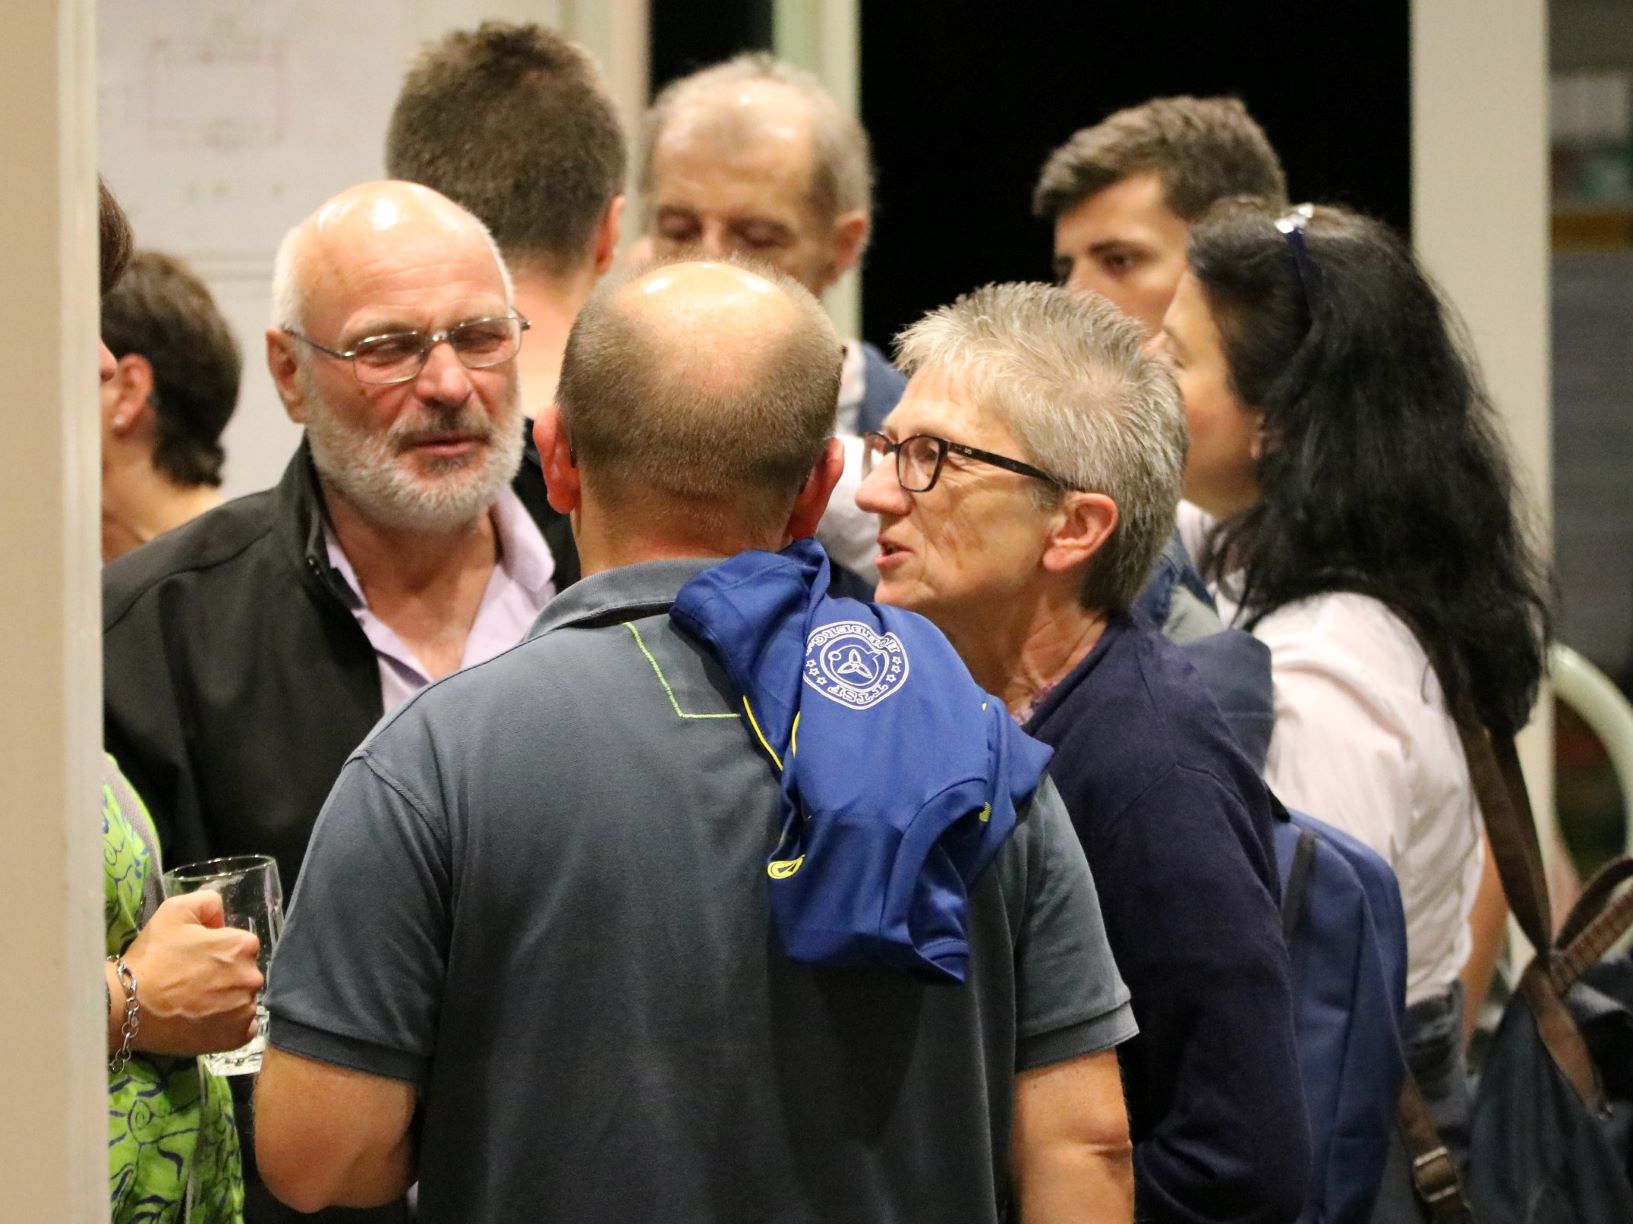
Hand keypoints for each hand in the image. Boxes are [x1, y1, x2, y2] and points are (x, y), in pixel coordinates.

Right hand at [113, 890, 263, 1056]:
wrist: (128, 1007)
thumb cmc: (152, 958)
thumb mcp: (175, 911)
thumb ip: (208, 902)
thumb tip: (221, 918)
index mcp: (243, 945)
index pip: (240, 945)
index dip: (217, 949)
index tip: (194, 959)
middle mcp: (252, 977)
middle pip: (244, 972)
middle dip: (224, 974)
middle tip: (192, 982)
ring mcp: (245, 1009)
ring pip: (243, 999)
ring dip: (227, 1000)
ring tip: (195, 1003)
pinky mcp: (237, 1037)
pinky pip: (243, 1027)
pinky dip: (229, 1025)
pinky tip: (206, 1021)